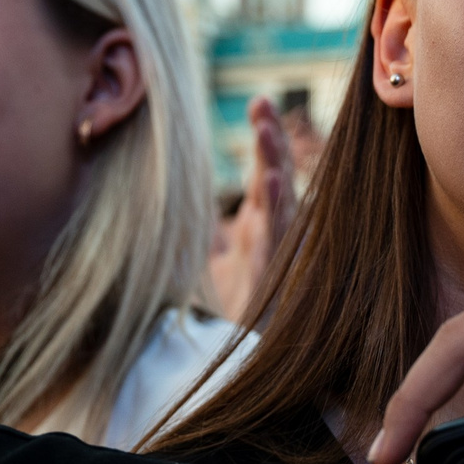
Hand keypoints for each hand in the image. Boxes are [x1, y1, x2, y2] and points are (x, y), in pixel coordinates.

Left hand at [205, 95, 296, 321]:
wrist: (246, 360)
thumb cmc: (236, 312)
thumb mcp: (216, 263)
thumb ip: (210, 232)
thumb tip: (183, 202)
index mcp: (260, 223)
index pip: (265, 171)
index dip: (266, 137)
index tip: (260, 102)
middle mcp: (273, 233)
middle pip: (276, 176)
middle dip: (271, 140)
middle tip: (262, 103)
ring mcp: (275, 253)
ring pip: (281, 200)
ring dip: (274, 164)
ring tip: (266, 130)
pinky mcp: (272, 277)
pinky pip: (276, 238)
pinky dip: (275, 209)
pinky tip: (271, 182)